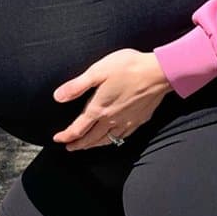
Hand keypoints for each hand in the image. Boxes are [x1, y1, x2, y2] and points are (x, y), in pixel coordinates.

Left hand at [52, 49, 171, 150]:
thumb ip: (76, 86)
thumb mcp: (97, 71)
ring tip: (87, 146)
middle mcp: (111, 120)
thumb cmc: (128, 68)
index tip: (57, 139)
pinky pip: (123, 137)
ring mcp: (126, 122)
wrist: (158, 73)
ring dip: (94, 145)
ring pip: (107, 140)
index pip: (78, 129)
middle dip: (78, 145)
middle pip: (91, 139)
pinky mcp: (139, 120)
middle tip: (69, 147)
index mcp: (99, 108)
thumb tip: (57, 97)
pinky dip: (113, 141)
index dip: (66, 136)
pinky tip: (113, 139)